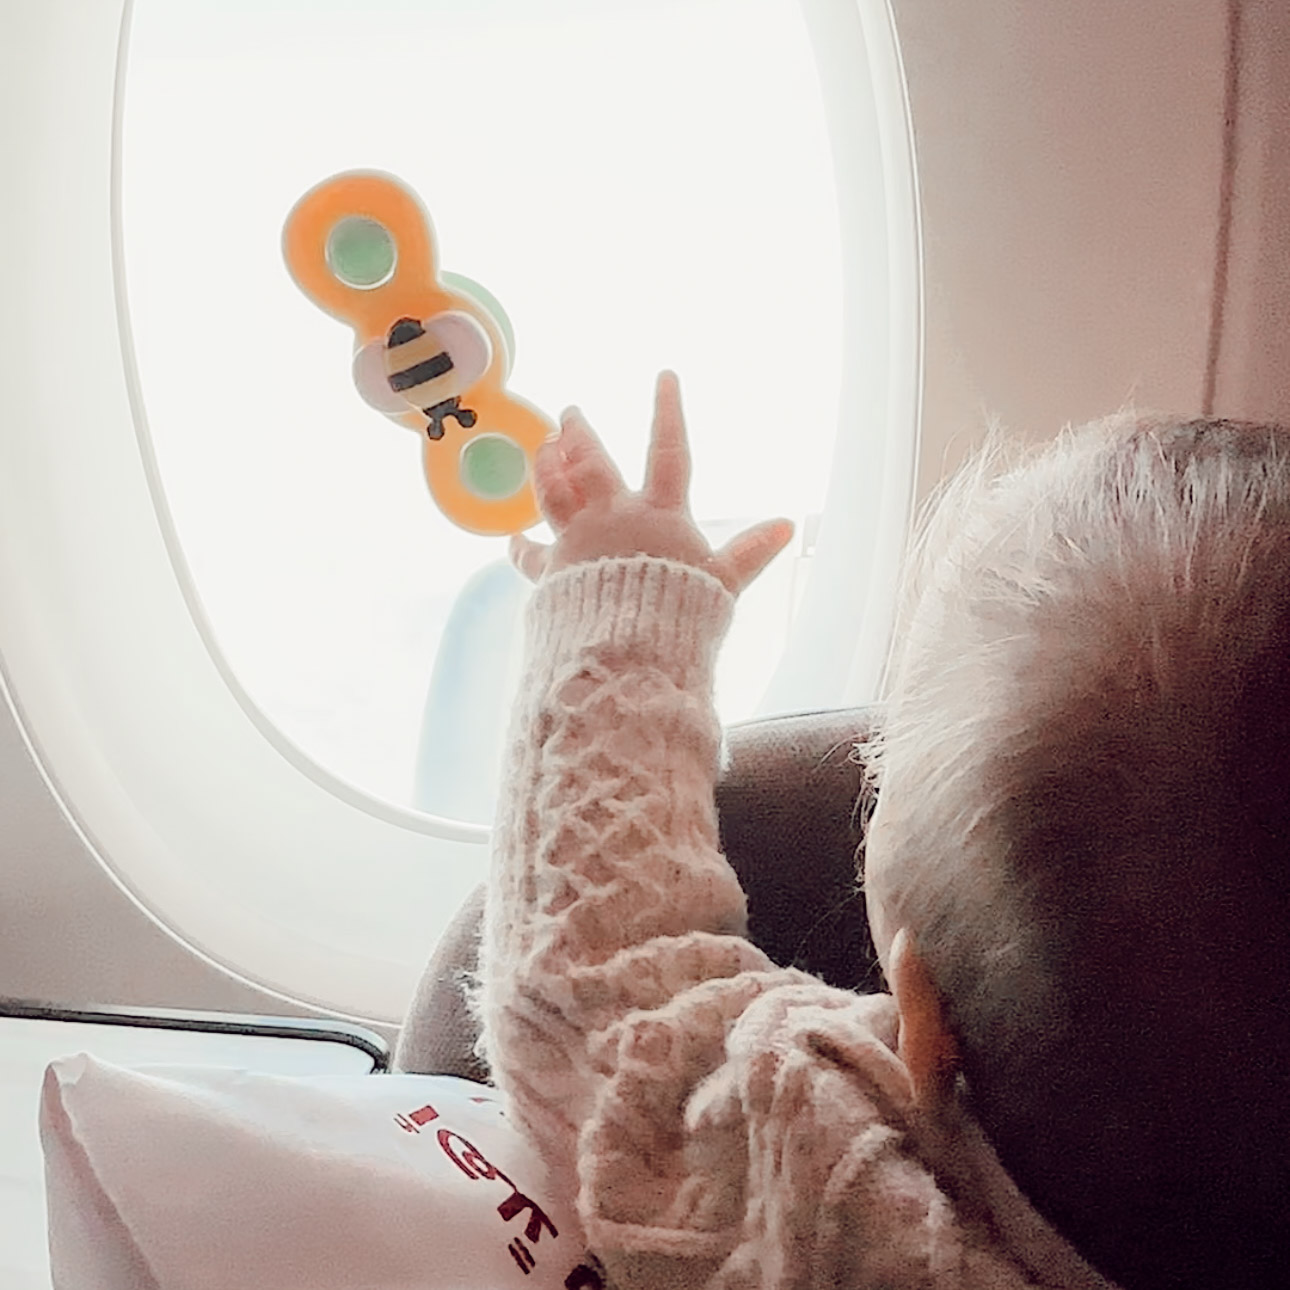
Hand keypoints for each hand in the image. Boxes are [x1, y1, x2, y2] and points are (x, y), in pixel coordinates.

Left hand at [509, 371, 793, 594]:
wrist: (627, 647)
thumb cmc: (678, 614)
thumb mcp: (723, 582)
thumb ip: (750, 553)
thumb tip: (787, 527)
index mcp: (658, 513)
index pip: (667, 451)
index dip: (667, 412)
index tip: (664, 377)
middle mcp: (613, 517)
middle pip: (591, 464)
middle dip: (579, 434)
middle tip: (568, 413)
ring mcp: (577, 541)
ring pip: (554, 493)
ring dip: (546, 468)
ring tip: (540, 448)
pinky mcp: (553, 573)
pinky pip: (531, 555)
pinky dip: (521, 547)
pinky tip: (512, 539)